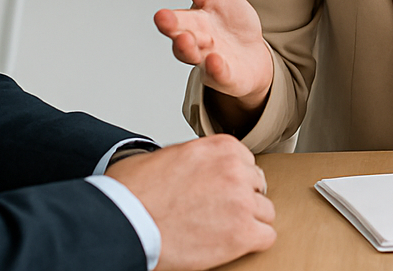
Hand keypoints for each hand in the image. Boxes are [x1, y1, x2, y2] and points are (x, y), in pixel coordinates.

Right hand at [106, 134, 275, 270]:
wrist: (125, 221)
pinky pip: (267, 236)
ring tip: (223, 229)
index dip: (233, 180)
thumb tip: (199, 166)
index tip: (222, 191)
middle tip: (219, 212)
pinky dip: (253, 242)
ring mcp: (242, 201)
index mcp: (221, 148)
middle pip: (257, 186)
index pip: (247, 163)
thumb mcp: (167, 154)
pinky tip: (234, 244)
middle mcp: (236, 170)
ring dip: (248, 221)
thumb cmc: (134, 191)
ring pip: (265, 212)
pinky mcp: (241, 233)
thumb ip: (195, 156)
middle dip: (242, 199)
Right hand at [153, 0, 273, 130]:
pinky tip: (216, 61)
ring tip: (186, 40)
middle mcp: (197, 44)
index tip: (160, 13)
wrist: (250, 55)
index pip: (176, 21)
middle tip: (164, 20)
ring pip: (196, 59)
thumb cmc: (226, 24)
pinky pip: (221, 75)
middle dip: (173, 30)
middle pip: (181, 39)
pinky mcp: (228, 76)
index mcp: (191, 23)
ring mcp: (210, 63)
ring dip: (190, 50)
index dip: (168, 19)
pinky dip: (217, 70)